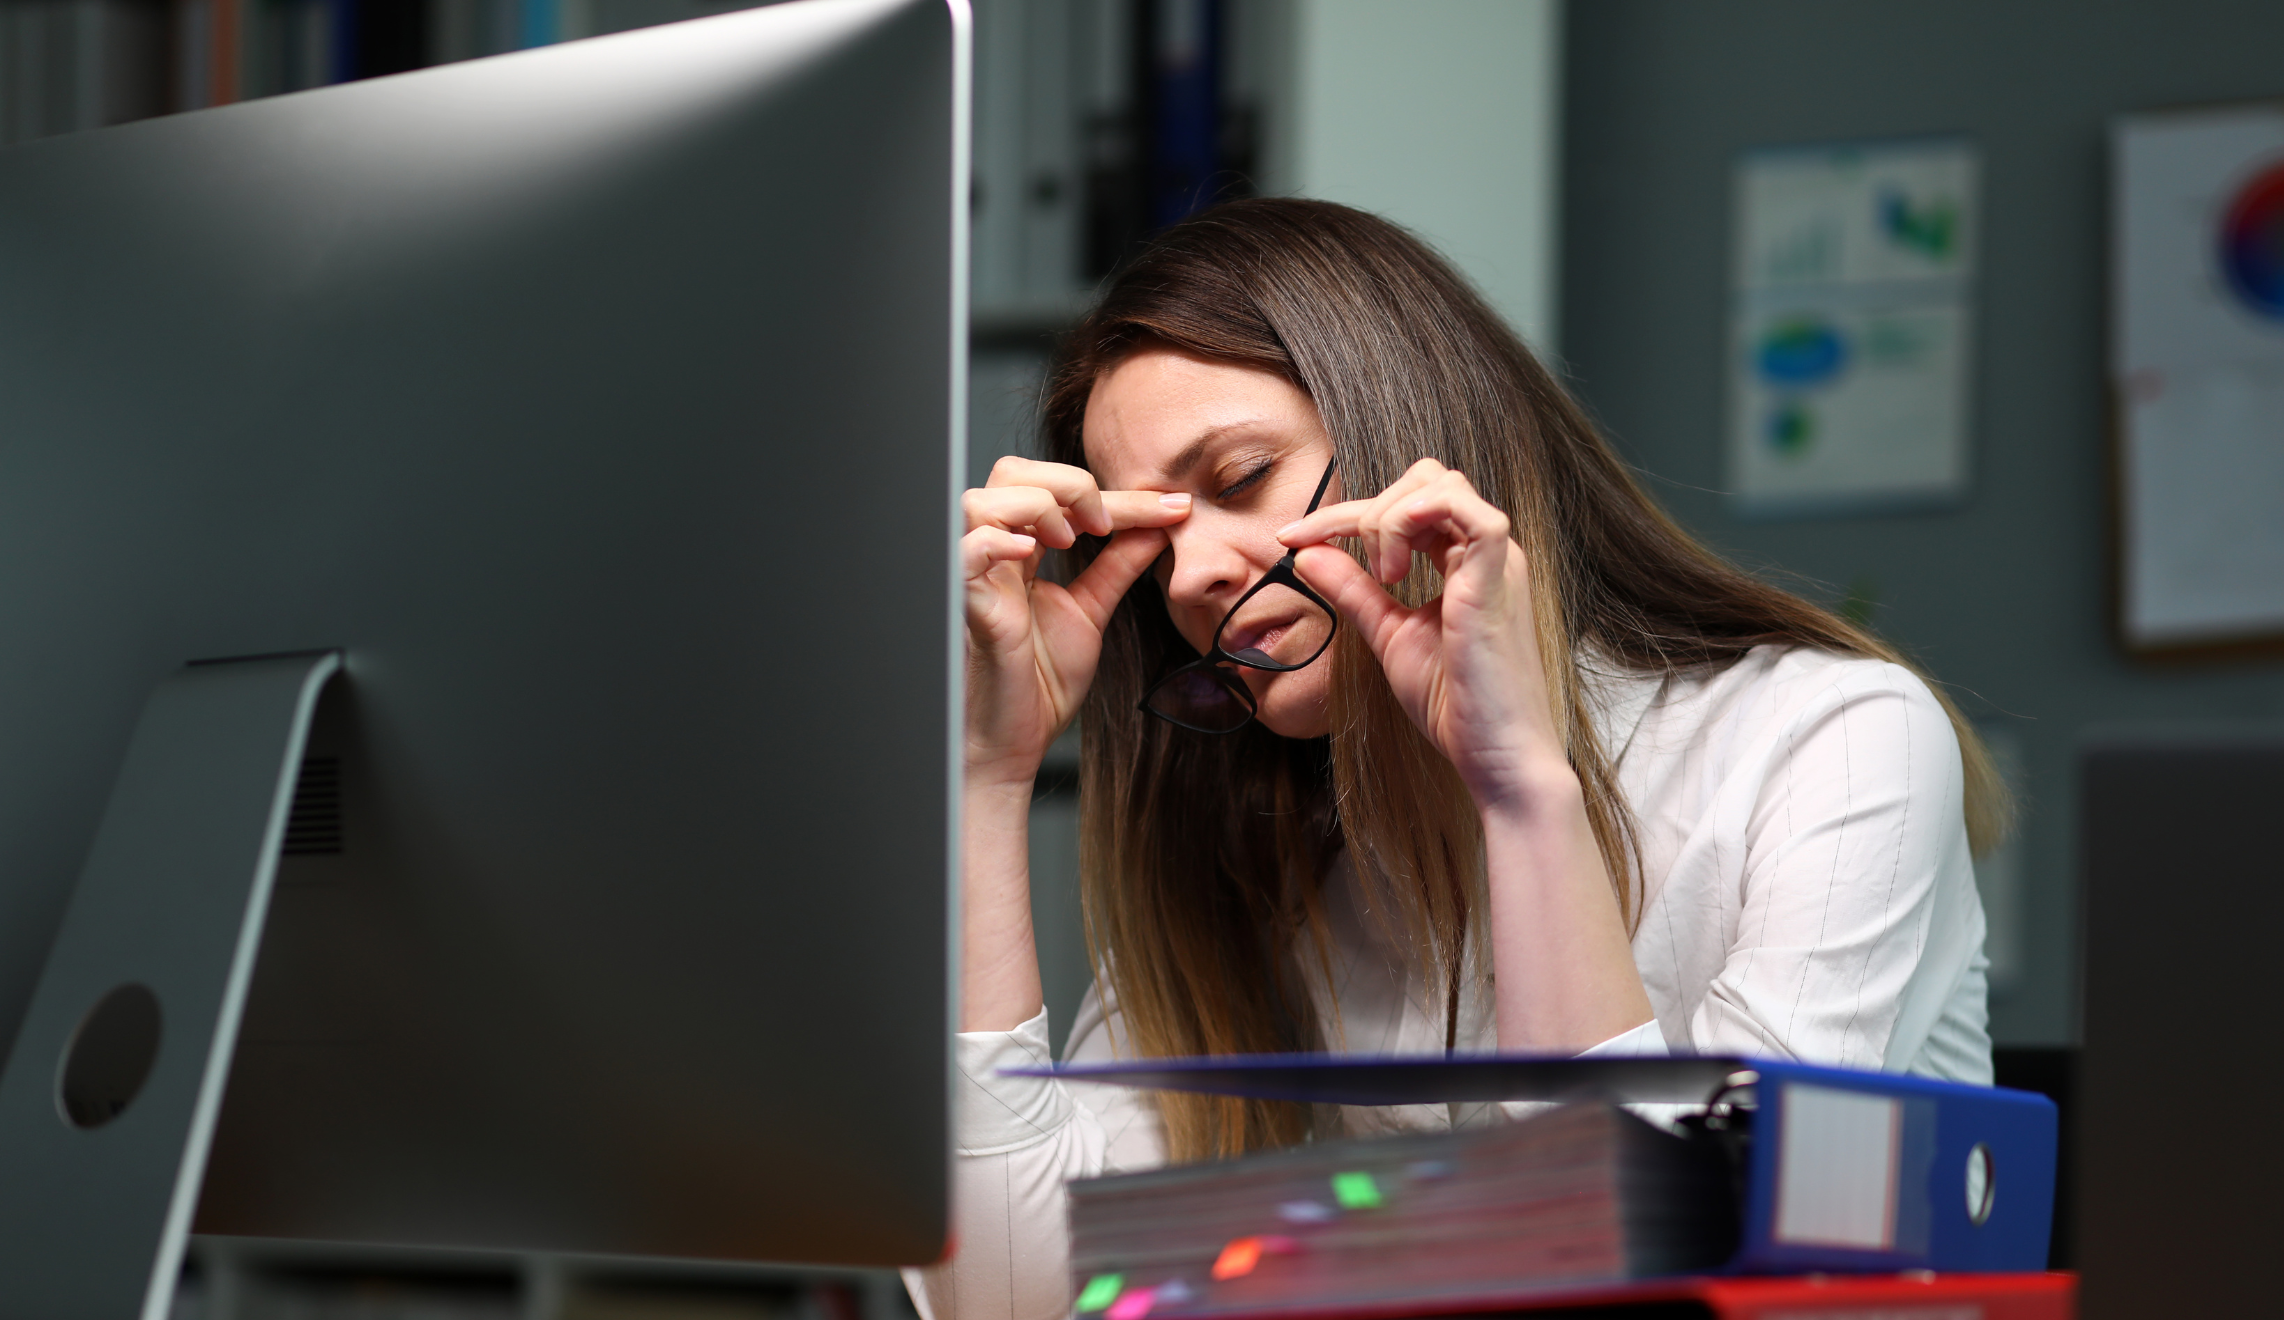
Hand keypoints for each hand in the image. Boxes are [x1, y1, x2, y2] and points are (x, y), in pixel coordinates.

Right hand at [964, 457, 1189, 785]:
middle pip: (1010, 473)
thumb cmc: (1038, 682)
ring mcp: (976, 577)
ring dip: (1036, 505)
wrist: (1015, 741)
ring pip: (983, 499)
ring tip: (1067, 539)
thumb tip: (1159, 527)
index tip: (1177, 506)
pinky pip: (965, 550)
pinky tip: (1030, 552)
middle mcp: (995, 555)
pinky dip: (996, 540)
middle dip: (1066, 482)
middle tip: (1102, 523)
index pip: (1062, 494)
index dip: (1123, 495)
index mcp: (1022, 551)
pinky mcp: (966, 605)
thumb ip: (1118, 565)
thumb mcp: (1091, 610)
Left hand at [1277, 459, 1564, 814]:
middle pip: (1423, 477)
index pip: (1403, 505)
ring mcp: (1497, 560)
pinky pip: (1468, 510)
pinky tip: (1393, 568)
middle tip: (1348, 564)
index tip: (1290, 539)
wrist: (1496, 756)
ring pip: (1439, 482)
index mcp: (1463, 561)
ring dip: (1389, 517)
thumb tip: (1307, 556)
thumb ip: (1353, 592)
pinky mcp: (1501, 576)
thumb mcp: (1388, 635)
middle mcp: (1484, 551)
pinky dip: (1417, 519)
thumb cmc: (1456, 703)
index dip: (1341, 516)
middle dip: (1366, 509)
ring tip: (1383, 576)